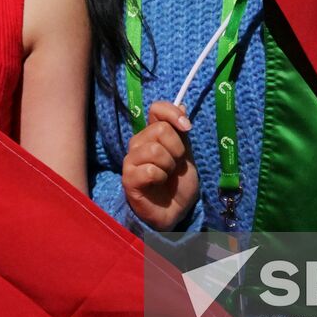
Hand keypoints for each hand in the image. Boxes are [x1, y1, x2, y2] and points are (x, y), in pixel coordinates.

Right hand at [122, 100, 197, 232]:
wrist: (176, 211)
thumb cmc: (178, 183)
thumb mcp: (186, 154)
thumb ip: (181, 132)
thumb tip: (181, 104)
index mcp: (151, 134)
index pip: (156, 108)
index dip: (172, 113)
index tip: (187, 127)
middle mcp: (138, 143)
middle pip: (160, 130)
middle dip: (177, 149)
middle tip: (176, 164)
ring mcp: (130, 161)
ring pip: (154, 150)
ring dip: (169, 165)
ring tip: (167, 175)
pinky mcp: (128, 179)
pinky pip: (149, 170)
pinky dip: (160, 177)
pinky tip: (158, 184)